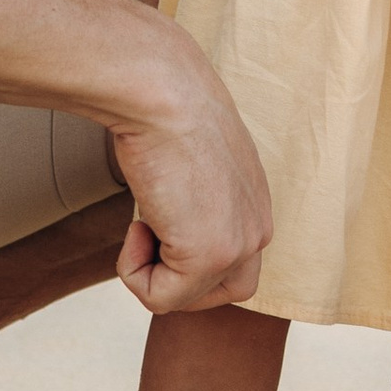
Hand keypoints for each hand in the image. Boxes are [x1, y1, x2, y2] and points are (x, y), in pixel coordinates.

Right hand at [104, 54, 271, 313]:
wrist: (162, 91)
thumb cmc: (165, 106)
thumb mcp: (189, 155)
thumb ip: (193, 193)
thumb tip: (166, 208)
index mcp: (256, 202)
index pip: (232, 258)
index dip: (184, 249)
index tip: (158, 213)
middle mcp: (258, 226)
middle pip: (222, 290)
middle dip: (178, 275)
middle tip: (147, 231)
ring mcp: (239, 246)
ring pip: (187, 298)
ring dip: (151, 273)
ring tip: (142, 222)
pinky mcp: (209, 258)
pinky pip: (158, 298)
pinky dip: (132, 270)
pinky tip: (137, 223)